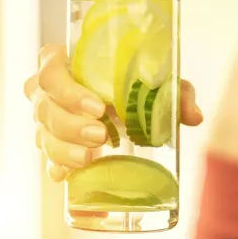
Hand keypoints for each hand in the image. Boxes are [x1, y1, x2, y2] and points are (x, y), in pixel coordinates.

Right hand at [24, 44, 203, 181]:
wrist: (119, 101)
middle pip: (44, 106)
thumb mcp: (158, 82)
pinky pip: (46, 157)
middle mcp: (48, 90)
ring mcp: (46, 118)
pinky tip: (67, 176)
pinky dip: (57, 167)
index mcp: (67, 63)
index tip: (98, 107)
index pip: (51, 69)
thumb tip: (194, 116)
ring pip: (43, 134)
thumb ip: (177, 93)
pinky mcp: (51, 142)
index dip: (69, 90)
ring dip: (63, 149)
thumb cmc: (133, 83)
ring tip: (88, 158)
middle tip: (100, 136)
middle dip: (70, 124)